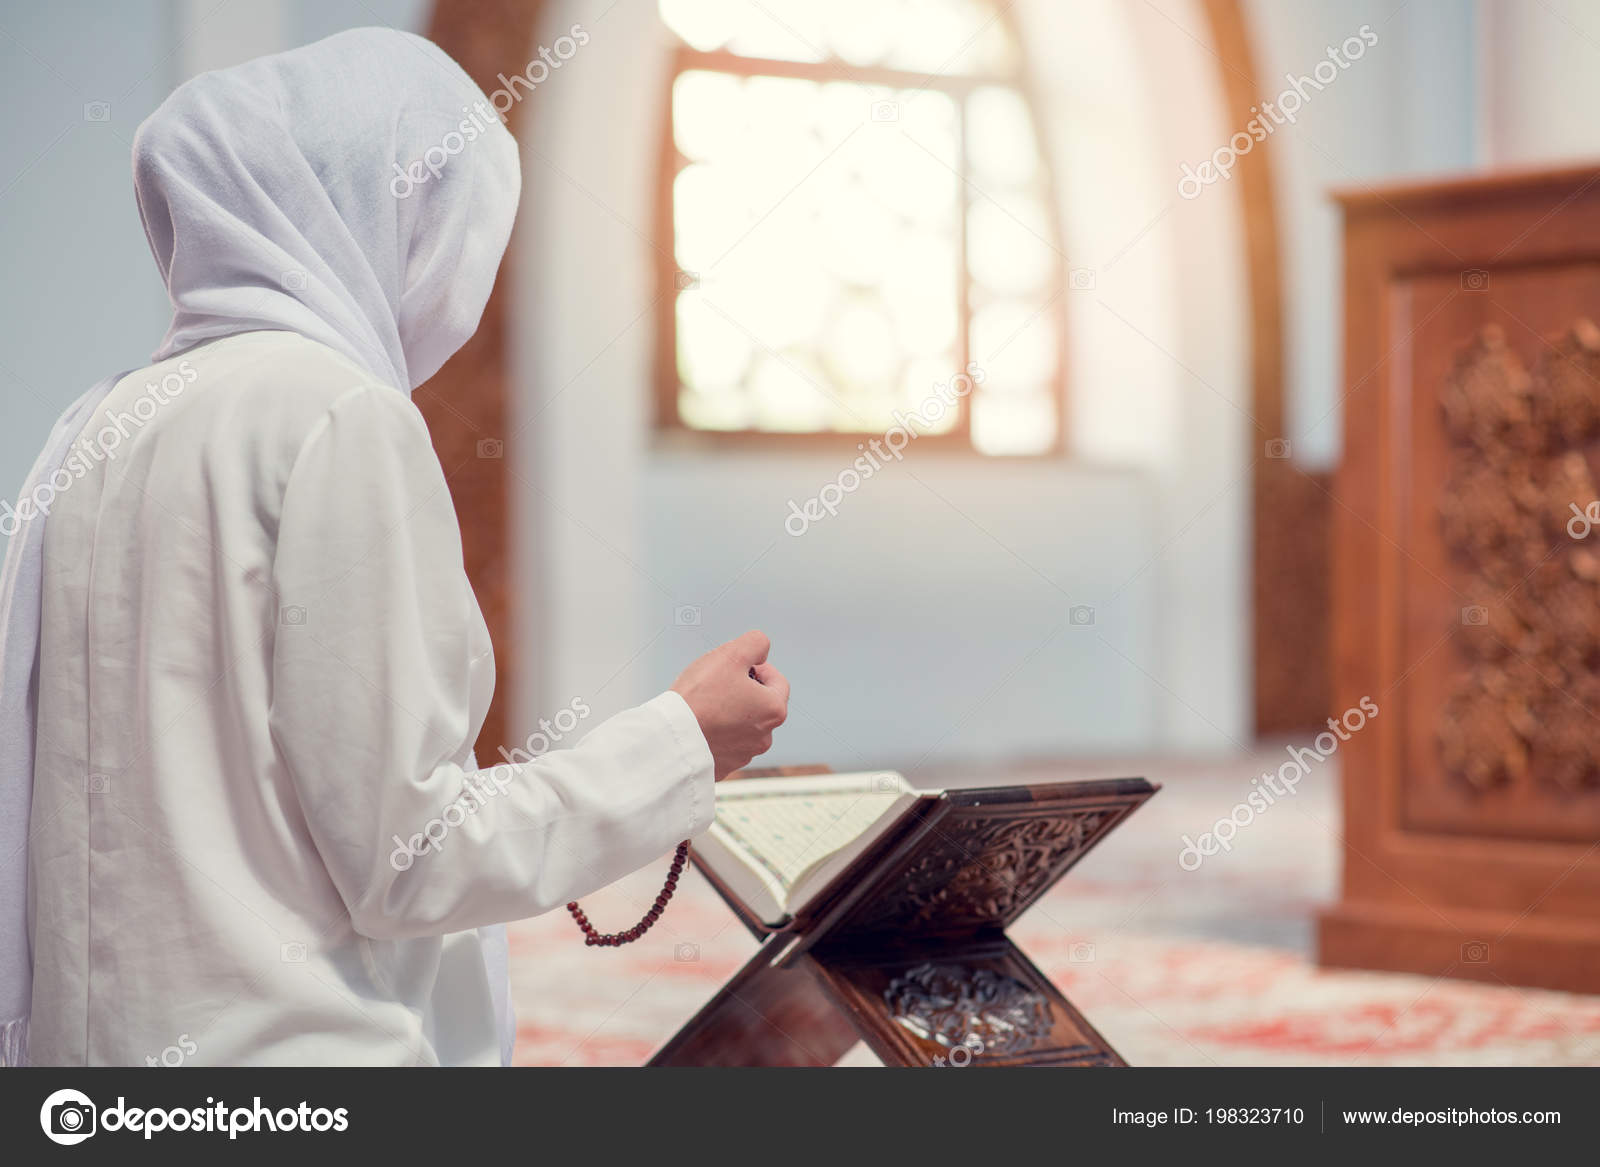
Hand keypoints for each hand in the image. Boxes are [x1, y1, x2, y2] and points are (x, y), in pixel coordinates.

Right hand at [671, 630, 788, 779]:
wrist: (672, 738)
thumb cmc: (699, 697)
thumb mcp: (731, 654)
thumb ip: (756, 643)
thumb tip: (761, 649)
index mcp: (774, 710)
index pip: (777, 681)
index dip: (757, 667)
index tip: (738, 666)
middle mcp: (765, 737)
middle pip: (761, 704)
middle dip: (744, 690)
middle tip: (719, 683)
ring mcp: (744, 755)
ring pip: (743, 725)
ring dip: (731, 712)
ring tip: (706, 704)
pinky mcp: (724, 766)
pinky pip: (725, 743)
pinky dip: (717, 732)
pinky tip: (700, 723)